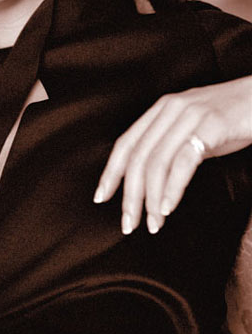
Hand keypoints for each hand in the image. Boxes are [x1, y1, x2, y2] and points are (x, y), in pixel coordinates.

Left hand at [94, 76, 251, 233]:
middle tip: (129, 224)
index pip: (126, 144)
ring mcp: (190, 115)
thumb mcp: (193, 130)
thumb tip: (151, 184)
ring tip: (154, 223)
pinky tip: (169, 207)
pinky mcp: (211, 125)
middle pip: (138, 158)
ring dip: (152, 199)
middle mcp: (170, 109)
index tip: (101, 198)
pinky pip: (183, 161)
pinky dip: (173, 188)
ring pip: (157, 162)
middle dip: (130, 196)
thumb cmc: (232, 119)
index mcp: (161, 110)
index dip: (111, 173)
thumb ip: (170, 148)